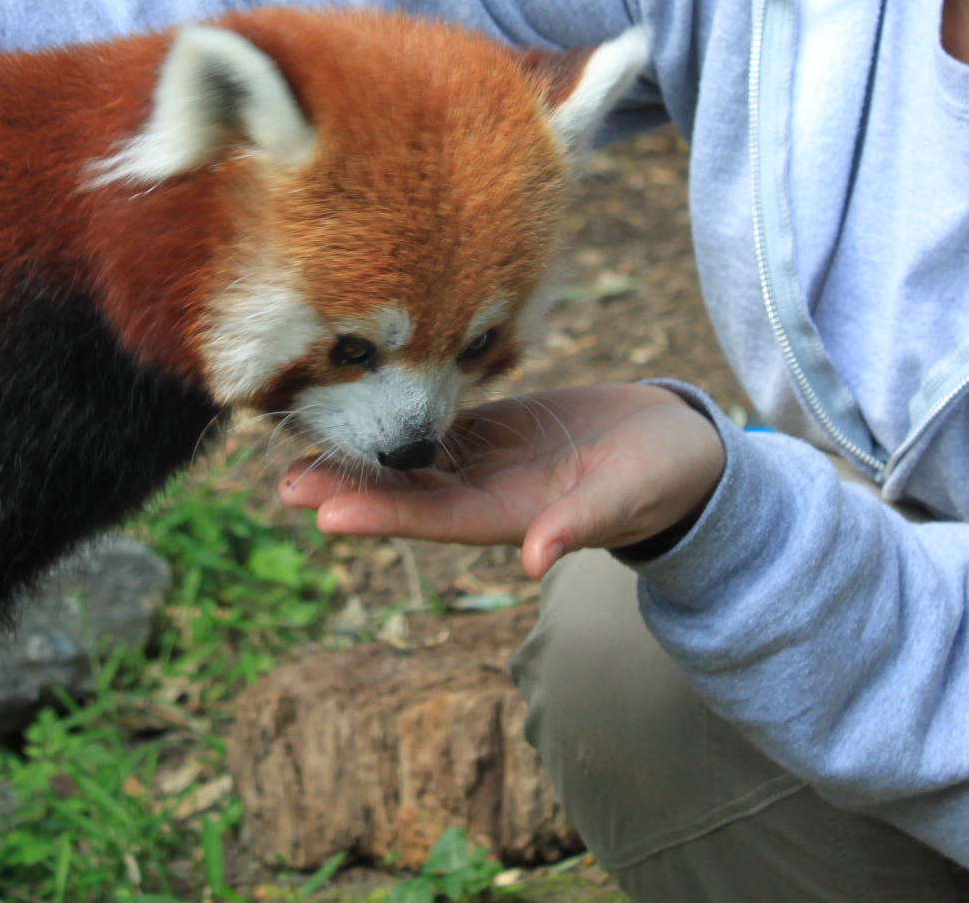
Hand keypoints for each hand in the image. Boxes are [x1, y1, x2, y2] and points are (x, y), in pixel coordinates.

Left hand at [276, 383, 724, 578]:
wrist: (682, 449)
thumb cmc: (664, 479)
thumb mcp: (629, 499)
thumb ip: (582, 525)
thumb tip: (537, 560)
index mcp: (516, 515)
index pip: (437, 519)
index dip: (383, 515)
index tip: (326, 515)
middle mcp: (490, 493)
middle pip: (409, 493)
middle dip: (350, 488)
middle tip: (286, 484)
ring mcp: (489, 461)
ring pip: (412, 460)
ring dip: (360, 458)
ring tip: (298, 452)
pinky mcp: (495, 427)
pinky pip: (436, 425)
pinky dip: (394, 421)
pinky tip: (353, 409)